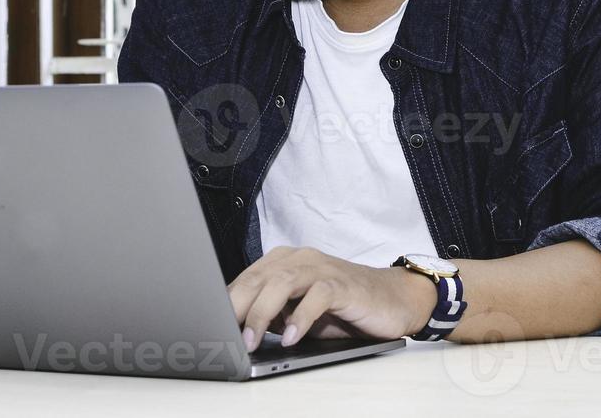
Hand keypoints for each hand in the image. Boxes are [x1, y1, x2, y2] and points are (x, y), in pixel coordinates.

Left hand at [227, 246, 436, 349]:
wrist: (391, 300)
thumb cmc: (341, 308)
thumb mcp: (298, 313)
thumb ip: (271, 315)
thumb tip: (237, 332)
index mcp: (283, 263)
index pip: (246, 280)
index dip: (225, 303)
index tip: (209, 327)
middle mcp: (299, 259)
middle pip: (259, 278)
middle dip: (237, 307)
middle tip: (225, 335)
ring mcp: (321, 268)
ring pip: (283, 282)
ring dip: (263, 312)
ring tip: (252, 340)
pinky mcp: (343, 283)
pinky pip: (318, 296)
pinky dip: (301, 317)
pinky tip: (292, 337)